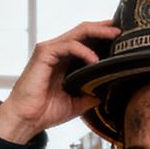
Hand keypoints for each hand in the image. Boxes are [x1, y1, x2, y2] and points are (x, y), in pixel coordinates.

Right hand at [0, 20, 119, 144]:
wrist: (27, 120)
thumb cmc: (46, 111)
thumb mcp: (77, 103)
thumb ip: (91, 95)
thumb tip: (108, 93)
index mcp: (65, 60)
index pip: (86, 40)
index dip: (103, 36)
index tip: (122, 36)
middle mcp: (57, 51)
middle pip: (84, 31)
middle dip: (104, 28)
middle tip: (122, 29)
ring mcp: (50, 50)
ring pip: (78, 32)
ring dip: (99, 32)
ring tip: (115, 36)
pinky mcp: (44, 54)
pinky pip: (68, 45)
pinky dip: (84, 51)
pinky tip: (95, 60)